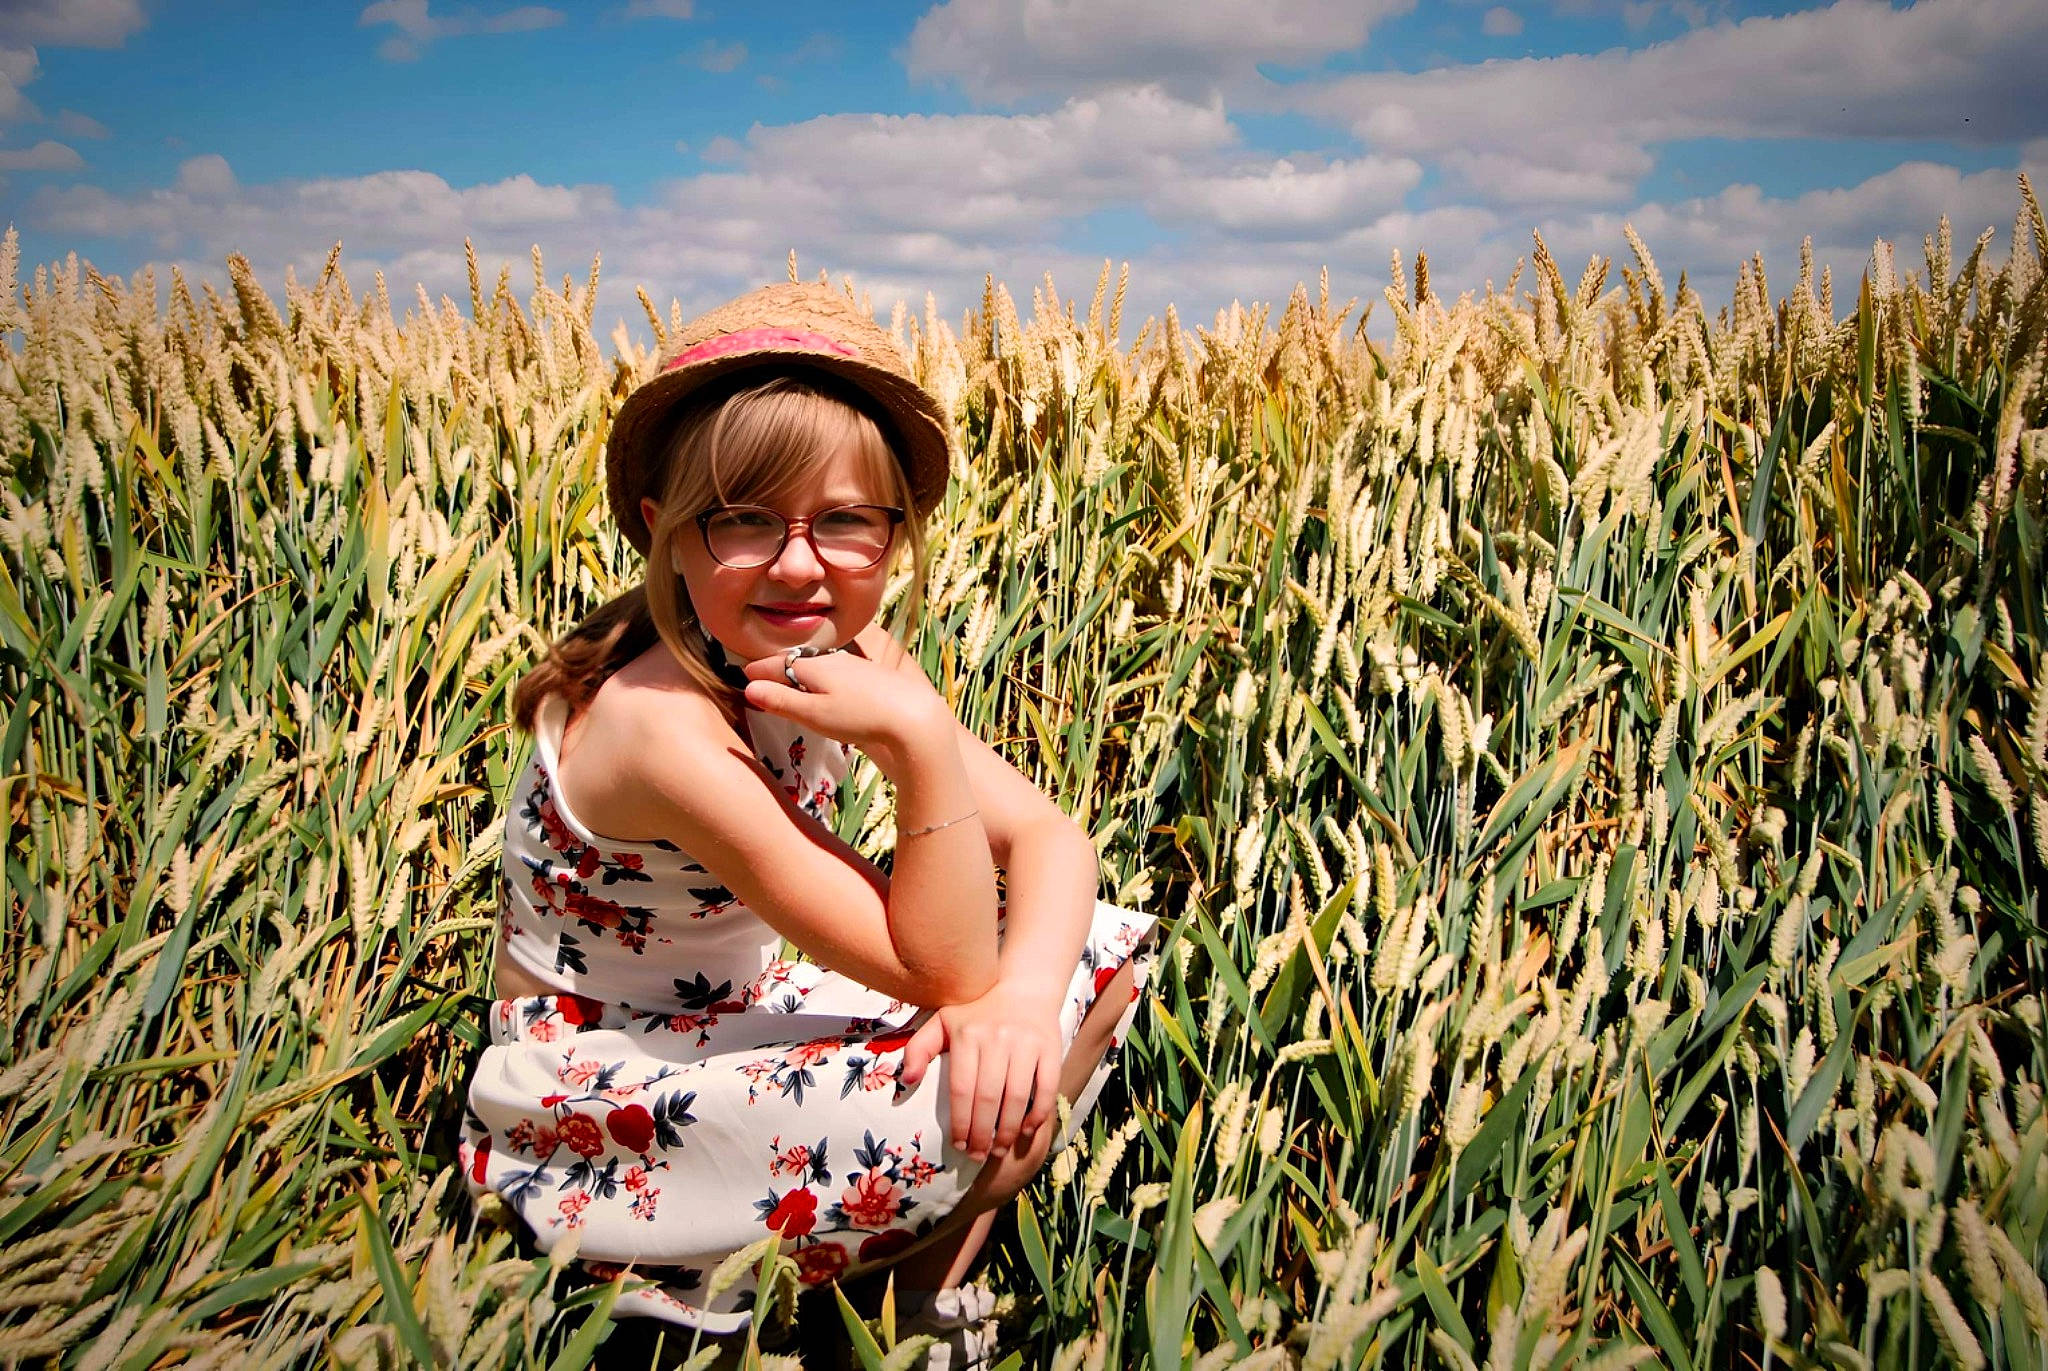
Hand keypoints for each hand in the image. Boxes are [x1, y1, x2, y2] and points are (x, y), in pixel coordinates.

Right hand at [740, 645, 948, 767]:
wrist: (913, 717)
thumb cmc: (859, 717)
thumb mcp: (814, 714)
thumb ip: (781, 701)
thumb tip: (749, 688)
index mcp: (815, 667)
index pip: (778, 664)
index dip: (760, 671)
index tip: (745, 674)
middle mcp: (835, 661)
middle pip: (799, 662)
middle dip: (778, 669)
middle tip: (761, 676)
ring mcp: (856, 668)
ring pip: (820, 666)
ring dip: (801, 673)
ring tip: (791, 682)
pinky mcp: (874, 679)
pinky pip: (838, 673)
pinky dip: (823, 679)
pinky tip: (829, 688)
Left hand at [899, 982, 1064, 1162]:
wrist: (1023, 988)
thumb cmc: (977, 1013)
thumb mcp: (942, 1022)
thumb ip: (919, 1048)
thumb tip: (905, 1081)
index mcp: (967, 1035)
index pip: (961, 1089)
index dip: (960, 1123)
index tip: (959, 1145)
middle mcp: (997, 1038)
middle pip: (988, 1098)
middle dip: (982, 1134)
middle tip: (978, 1155)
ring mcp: (1026, 1043)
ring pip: (1016, 1098)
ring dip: (1007, 1131)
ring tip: (998, 1150)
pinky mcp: (1050, 1048)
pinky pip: (1045, 1088)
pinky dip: (1037, 1114)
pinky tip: (1026, 1131)